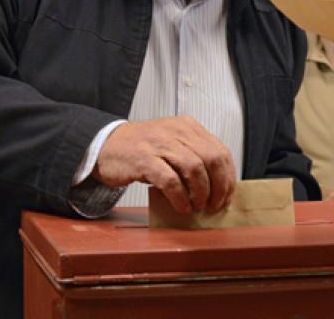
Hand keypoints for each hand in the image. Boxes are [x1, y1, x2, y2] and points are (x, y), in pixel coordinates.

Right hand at [93, 116, 236, 213]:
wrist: (105, 146)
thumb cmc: (141, 150)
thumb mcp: (172, 145)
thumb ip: (193, 157)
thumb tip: (218, 187)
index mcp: (187, 127)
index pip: (220, 150)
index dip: (228, 177)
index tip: (227, 195)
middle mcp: (176, 131)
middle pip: (212, 159)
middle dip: (219, 187)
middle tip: (215, 205)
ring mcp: (159, 143)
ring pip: (194, 169)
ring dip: (201, 193)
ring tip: (197, 207)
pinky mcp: (143, 159)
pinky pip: (170, 181)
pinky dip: (180, 197)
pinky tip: (181, 207)